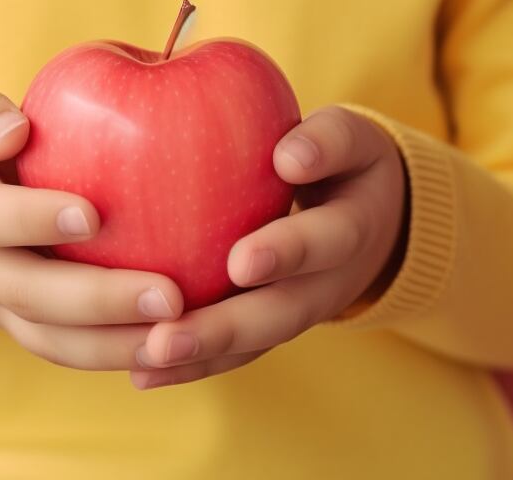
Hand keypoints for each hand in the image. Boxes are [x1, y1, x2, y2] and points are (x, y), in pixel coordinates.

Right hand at [0, 91, 185, 369]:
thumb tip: (16, 129)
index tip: (92, 214)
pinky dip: (118, 354)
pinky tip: (170, 346)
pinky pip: (71, 352)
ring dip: (115, 343)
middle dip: (98, 299)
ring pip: (52, 339)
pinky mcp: (30, 330)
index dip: (33, 219)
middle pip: (29, 293)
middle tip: (167, 295)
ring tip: (176, 329)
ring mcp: (1, 309)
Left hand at [129, 106, 406, 388]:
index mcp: (352, 230)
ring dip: (202, 356)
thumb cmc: (344, 162)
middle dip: (225, 329)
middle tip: (169, 338)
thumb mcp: (350, 139)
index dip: (287, 251)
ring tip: (148, 359)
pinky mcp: (269, 329)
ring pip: (254, 344)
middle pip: (281, 313)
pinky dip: (191, 366)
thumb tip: (287, 157)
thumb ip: (327, 141)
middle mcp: (328, 284)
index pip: (326, 240)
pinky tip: (141, 373)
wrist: (372, 217)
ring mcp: (299, 313)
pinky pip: (233, 353)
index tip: (241, 262)